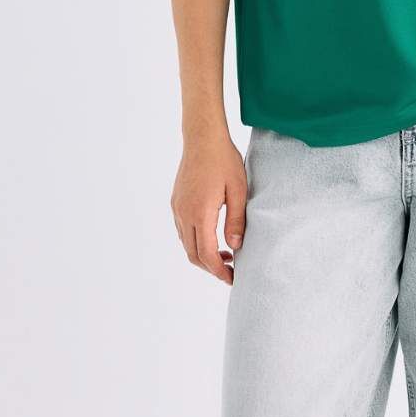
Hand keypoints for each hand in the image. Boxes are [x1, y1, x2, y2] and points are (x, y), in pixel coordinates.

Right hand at [172, 129, 246, 286]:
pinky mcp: (176, 202)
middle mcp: (183, 213)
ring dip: (203, 255)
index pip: (206, 253)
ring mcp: (177, 207)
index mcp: (200, 212)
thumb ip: (237, 221)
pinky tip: (213, 237)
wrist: (202, 137)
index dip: (219, 270)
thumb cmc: (224, 160)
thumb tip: (235, 247)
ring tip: (227, 256)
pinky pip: (183, 230)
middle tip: (231, 272)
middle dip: (211, 268)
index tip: (233, 278)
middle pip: (192, 254)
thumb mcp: (239, 190)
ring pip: (186, 244)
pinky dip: (196, 241)